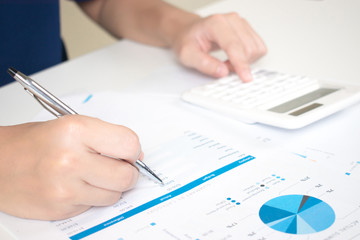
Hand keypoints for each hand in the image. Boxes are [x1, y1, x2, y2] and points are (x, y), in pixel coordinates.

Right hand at [0, 115, 141, 219]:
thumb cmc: (33, 142)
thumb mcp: (71, 125)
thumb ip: (106, 137)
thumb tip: (136, 155)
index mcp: (75, 131)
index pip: (129, 144)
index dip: (134, 150)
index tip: (130, 153)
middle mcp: (70, 160)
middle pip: (126, 175)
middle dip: (127, 172)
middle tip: (117, 167)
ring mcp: (65, 188)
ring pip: (114, 194)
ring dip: (110, 187)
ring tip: (92, 175)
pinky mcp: (61, 208)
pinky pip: (96, 205)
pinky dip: (93, 197)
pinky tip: (77, 186)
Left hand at [173, 12, 266, 81]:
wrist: (189, 31)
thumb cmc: (188, 40)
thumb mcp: (187, 55)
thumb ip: (204, 64)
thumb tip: (223, 72)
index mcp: (216, 24)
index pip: (234, 45)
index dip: (240, 63)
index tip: (245, 78)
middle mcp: (232, 20)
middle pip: (248, 49)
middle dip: (238, 64)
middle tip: (222, 67)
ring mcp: (241, 23)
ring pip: (256, 49)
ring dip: (245, 61)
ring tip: (227, 61)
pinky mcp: (247, 29)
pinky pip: (259, 48)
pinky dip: (249, 58)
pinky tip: (235, 57)